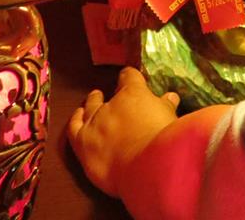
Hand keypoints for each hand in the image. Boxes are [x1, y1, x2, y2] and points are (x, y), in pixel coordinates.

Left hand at [68, 66, 180, 196]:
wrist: (146, 166)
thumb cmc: (163, 139)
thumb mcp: (170, 118)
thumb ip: (166, 106)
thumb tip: (170, 97)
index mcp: (133, 93)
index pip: (129, 77)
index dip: (131, 77)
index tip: (133, 79)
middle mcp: (111, 105)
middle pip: (107, 95)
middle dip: (109, 95)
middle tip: (108, 95)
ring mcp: (94, 123)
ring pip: (88, 109)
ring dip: (90, 105)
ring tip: (91, 102)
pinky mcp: (82, 143)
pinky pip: (74, 127)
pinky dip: (76, 121)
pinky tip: (78, 118)